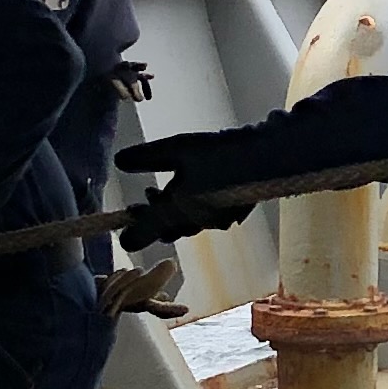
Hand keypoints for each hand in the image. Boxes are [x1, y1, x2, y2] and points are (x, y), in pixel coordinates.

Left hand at [112, 131, 265, 244]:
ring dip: (172, 211)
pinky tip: (196, 187)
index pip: (145, 232)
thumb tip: (119, 162)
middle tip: (142, 201)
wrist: (268, 159)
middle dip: (152, 219)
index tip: (123, 239)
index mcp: (176, 210)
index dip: (132, 236)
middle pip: (166, 231)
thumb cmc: (220, 154)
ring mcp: (217, 220)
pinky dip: (194, 206)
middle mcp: (195, 222)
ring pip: (187, 223)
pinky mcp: (233, 212)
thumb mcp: (176, 149)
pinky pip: (205, 216)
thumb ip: (146, 158)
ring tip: (163, 190)